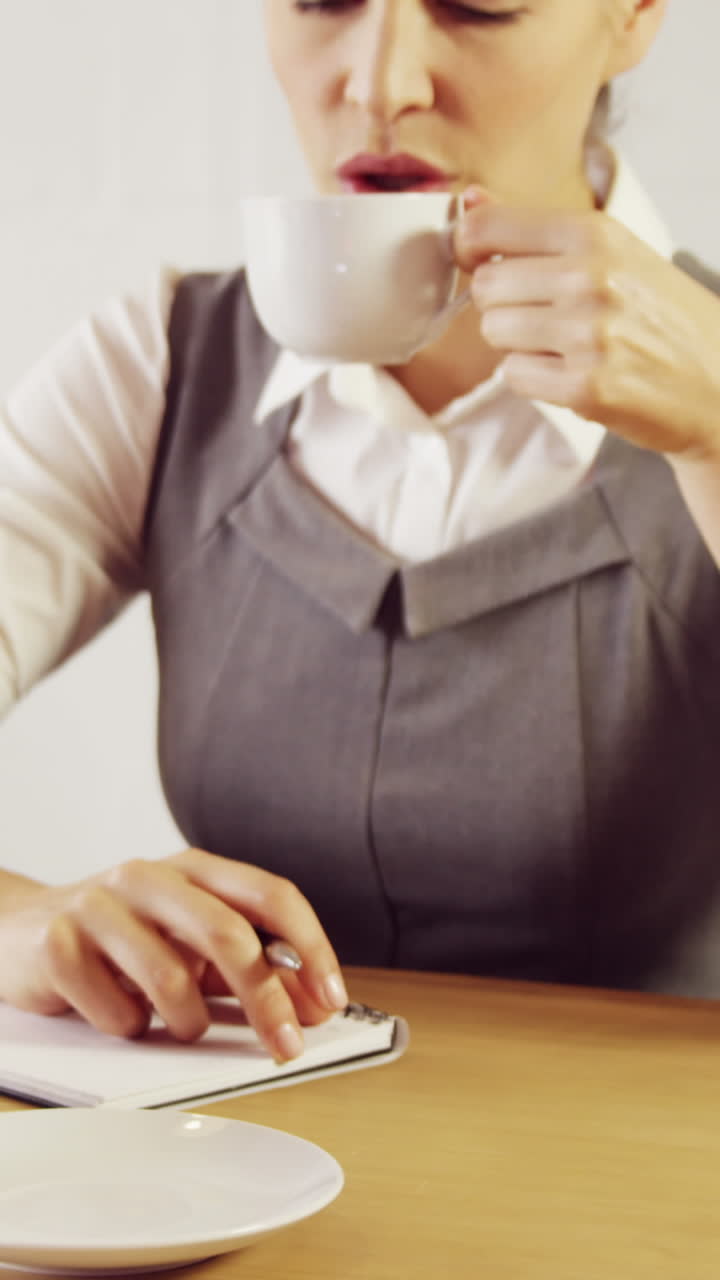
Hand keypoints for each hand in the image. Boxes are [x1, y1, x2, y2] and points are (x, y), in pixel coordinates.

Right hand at [0, 849, 347, 1060]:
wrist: (17, 932)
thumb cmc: (120, 942)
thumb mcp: (188, 944)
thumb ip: (248, 967)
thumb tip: (311, 1004)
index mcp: (193, 869)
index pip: (271, 895)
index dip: (309, 948)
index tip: (331, 999)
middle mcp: (149, 876)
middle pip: (229, 935)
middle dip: (266, 1000)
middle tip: (285, 1047)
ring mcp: (100, 905)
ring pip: (171, 978)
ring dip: (187, 1022)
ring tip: (177, 1024)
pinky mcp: (58, 944)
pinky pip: (115, 1012)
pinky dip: (128, 1029)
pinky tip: (117, 1015)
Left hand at [455, 196, 719, 460]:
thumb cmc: (661, 315)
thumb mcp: (613, 252)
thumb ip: (533, 228)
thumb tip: (468, 200)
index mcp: (594, 233)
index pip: (486, 226)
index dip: (470, 249)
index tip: (482, 263)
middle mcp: (590, 277)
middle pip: (485, 287)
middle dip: (502, 304)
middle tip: (541, 316)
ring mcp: (588, 334)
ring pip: (494, 332)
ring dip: (516, 344)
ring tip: (561, 345)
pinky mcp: (585, 387)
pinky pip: (514, 376)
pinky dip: (534, 378)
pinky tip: (572, 373)